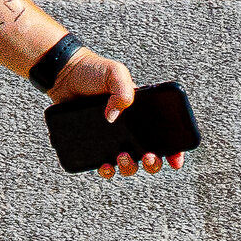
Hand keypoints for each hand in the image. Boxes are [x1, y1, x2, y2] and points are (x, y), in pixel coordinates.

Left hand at [48, 48, 184, 178]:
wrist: (64, 76)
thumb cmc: (93, 71)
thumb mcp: (115, 73)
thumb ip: (122, 89)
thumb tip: (113, 117)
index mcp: (142, 114)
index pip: (164, 135)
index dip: (174, 151)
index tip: (175, 161)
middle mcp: (130, 130)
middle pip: (149, 155)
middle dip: (153, 163)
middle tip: (148, 157)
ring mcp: (112, 139)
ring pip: (128, 164)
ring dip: (130, 168)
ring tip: (122, 158)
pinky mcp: (94, 145)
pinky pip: (104, 164)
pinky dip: (106, 169)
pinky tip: (104, 165)